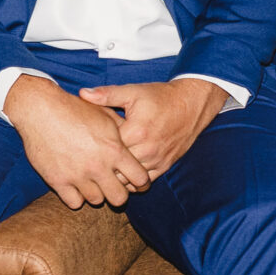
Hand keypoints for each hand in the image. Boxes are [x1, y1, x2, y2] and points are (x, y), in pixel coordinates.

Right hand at [8, 74, 151, 208]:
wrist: (41, 110)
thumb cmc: (75, 109)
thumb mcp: (106, 116)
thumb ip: (123, 134)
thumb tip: (137, 144)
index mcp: (114, 150)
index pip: (140, 178)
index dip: (142, 182)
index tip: (137, 181)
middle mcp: (98, 166)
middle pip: (119, 198)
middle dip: (120, 194)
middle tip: (114, 186)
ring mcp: (77, 175)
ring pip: (96, 200)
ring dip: (97, 193)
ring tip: (94, 182)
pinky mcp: (57, 181)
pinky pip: (74, 202)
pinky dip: (77, 197)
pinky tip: (77, 185)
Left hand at [80, 78, 226, 178]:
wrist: (192, 104)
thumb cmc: (161, 97)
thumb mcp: (133, 92)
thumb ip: (106, 95)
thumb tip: (83, 93)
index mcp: (136, 131)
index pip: (107, 150)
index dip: (94, 148)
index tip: (87, 144)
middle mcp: (147, 150)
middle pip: (116, 169)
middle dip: (103, 167)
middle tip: (91, 161)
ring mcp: (157, 160)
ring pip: (129, 180)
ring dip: (116, 176)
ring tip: (105, 169)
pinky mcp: (165, 166)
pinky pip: (144, 183)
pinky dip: (132, 181)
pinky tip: (123, 172)